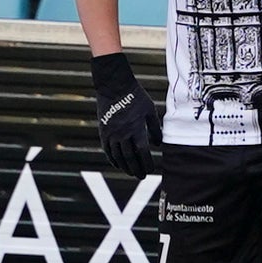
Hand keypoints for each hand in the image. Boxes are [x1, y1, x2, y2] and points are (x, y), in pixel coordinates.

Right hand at [89, 51, 158, 177]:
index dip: (147, 163)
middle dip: (136, 169)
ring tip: (131, 173)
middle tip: (141, 177)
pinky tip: (118, 165)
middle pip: (130, 158)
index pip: (143, 152)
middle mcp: (123, 134)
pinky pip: (107, 150)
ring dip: (125, 167)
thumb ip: (155, 128)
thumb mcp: (149, 110)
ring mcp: (111, 133)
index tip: (151, 169)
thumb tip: (158, 145)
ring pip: (118, 156)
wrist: (114, 85)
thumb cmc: (135, 96)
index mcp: (136, 128)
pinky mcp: (103, 131)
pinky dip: (113, 159)